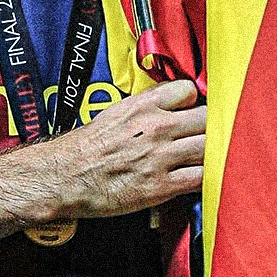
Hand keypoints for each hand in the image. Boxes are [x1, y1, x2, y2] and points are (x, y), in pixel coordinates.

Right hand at [54, 79, 205, 218]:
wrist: (63, 177)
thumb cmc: (85, 148)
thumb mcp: (115, 112)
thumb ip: (146, 106)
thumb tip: (170, 103)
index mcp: (143, 106)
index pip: (188, 90)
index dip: (194, 101)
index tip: (193, 111)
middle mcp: (156, 127)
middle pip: (207, 119)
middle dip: (212, 126)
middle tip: (208, 135)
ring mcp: (160, 157)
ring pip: (209, 147)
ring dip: (214, 152)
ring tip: (207, 157)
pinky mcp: (160, 186)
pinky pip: (201, 178)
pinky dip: (208, 177)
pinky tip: (203, 177)